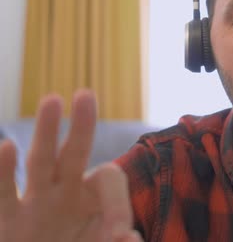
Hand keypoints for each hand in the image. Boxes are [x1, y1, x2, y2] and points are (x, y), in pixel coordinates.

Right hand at [0, 90, 141, 241]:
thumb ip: (116, 239)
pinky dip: (2, 171)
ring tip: (52, 99)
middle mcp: (65, 193)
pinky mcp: (8, 222)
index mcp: (93, 198)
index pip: (108, 180)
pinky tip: (5, 147)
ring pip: (40, 161)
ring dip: (45, 132)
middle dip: (81, 126)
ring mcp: (35, 204)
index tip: (122, 234)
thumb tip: (129, 238)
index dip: (118, 202)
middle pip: (74, 152)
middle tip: (85, 94)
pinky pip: (3, 194)